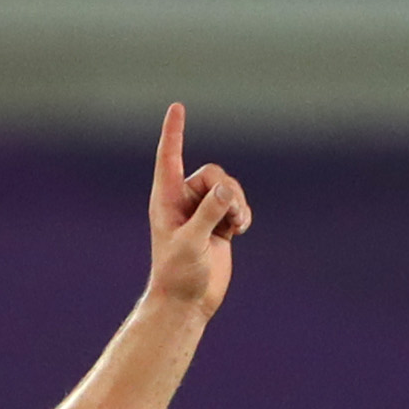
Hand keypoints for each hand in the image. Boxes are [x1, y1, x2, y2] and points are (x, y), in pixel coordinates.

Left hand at [147, 103, 249, 314]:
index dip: (174, 132)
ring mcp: (202, 212)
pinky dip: (243, 215)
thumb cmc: (178, 273)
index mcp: (166, 199)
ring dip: (237, 205)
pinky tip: (239, 231)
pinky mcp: (218, 224)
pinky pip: (238, 205)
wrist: (188, 301)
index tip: (177, 107)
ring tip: (235, 226)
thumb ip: (209, 213)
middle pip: (213, 173)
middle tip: (228, 216)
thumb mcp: (191, 242)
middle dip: (226, 191)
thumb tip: (227, 190)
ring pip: (228, 188)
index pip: (170, 157)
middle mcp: (184, 201)